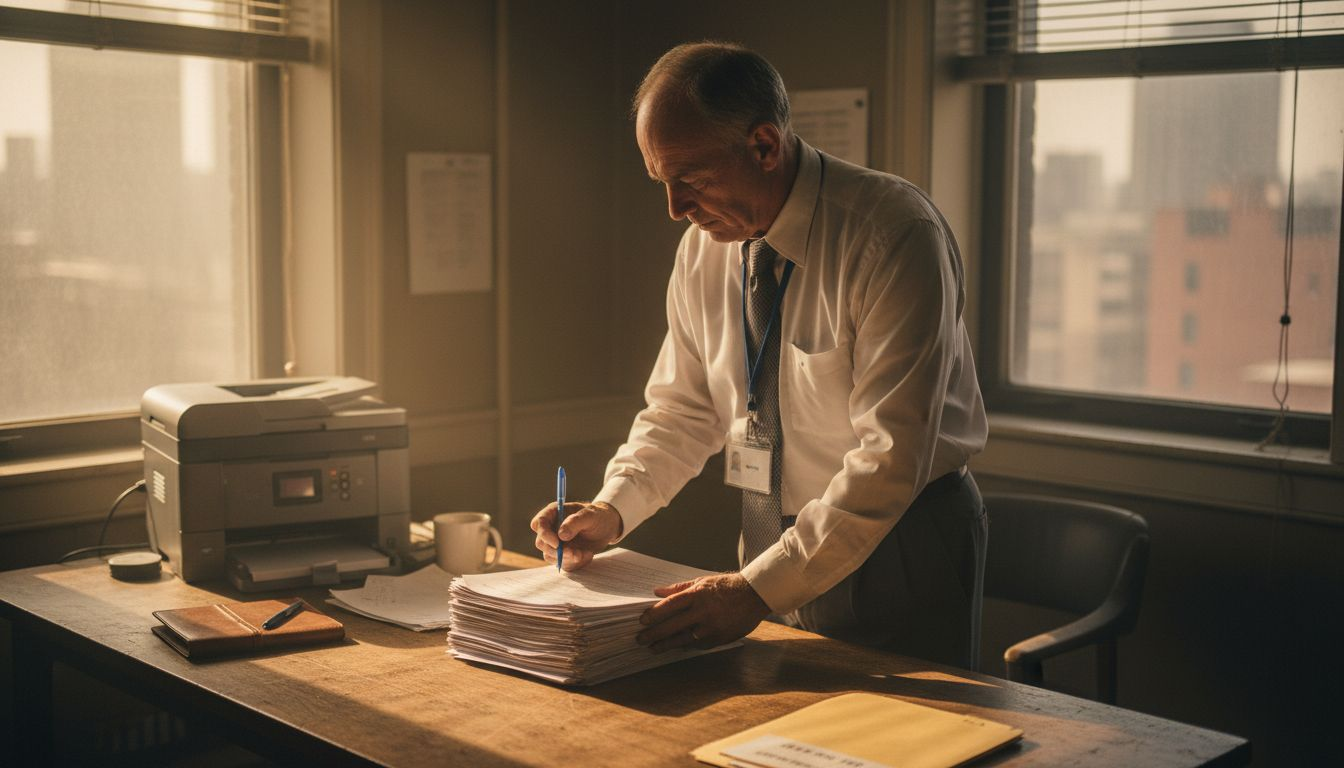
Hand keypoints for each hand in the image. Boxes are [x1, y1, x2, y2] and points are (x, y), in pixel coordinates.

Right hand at [530, 500, 622, 570]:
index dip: (544, 535)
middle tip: (575, 553)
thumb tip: (561, 535)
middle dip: (557, 551)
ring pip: (550, 556)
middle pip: (541, 543)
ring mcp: (556, 542)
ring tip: (586, 553)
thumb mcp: (591, 515)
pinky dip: (574, 563)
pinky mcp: (562, 554)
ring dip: (568, 558)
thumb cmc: (598, 516)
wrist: (607, 528)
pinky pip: (561, 563)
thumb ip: (575, 522)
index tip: (558, 544)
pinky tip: (587, 555)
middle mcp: (551, 528)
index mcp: (554, 513)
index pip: (538, 523)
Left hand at [636, 572, 769, 651]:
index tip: (642, 621)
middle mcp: (704, 611)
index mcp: (698, 594)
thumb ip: (679, 588)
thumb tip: (657, 591)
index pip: (671, 605)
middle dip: (655, 634)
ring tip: (654, 648)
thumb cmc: (727, 586)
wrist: (754, 595)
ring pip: (684, 639)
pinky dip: (686, 646)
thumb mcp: (702, 581)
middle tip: (641, 639)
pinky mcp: (720, 638)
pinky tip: (676, 646)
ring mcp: (712, 627)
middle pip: (673, 625)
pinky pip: (698, 645)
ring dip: (667, 645)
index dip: (655, 614)